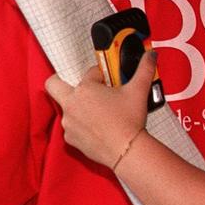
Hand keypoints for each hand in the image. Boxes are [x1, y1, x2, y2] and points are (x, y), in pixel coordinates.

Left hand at [45, 53, 154, 169]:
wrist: (126, 150)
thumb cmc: (129, 120)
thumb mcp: (139, 90)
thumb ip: (144, 68)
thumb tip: (151, 54)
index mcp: (85, 89)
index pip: (90, 73)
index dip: (102, 75)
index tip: (110, 80)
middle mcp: (71, 104)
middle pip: (53, 84)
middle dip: (61, 80)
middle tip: (80, 85)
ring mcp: (68, 122)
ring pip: (67, 107)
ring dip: (79, 106)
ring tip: (100, 112)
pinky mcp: (70, 138)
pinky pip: (72, 126)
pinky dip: (82, 125)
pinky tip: (98, 127)